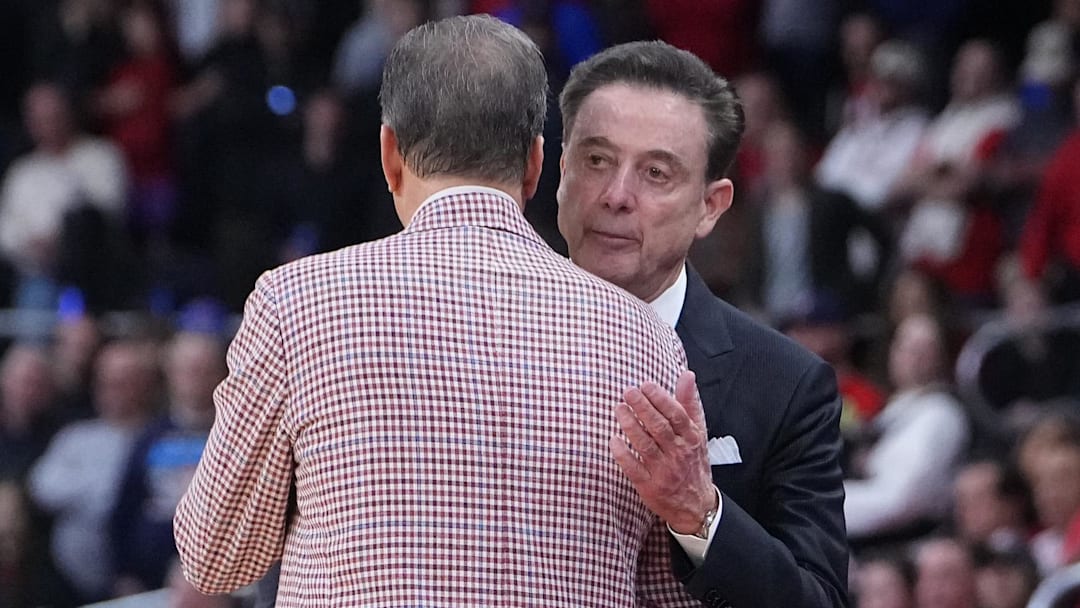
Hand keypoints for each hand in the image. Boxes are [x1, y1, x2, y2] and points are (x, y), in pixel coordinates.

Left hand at [612, 370, 716, 534]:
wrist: (696, 505)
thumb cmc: (693, 463)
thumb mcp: (698, 433)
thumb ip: (690, 404)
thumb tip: (687, 375)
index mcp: (691, 439)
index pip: (677, 415)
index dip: (661, 399)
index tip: (646, 385)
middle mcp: (678, 454)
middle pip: (659, 427)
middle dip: (643, 407)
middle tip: (628, 392)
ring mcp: (664, 471)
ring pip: (645, 445)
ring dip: (630, 426)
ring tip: (619, 408)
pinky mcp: (649, 487)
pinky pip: (634, 469)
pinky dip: (623, 454)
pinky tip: (613, 440)